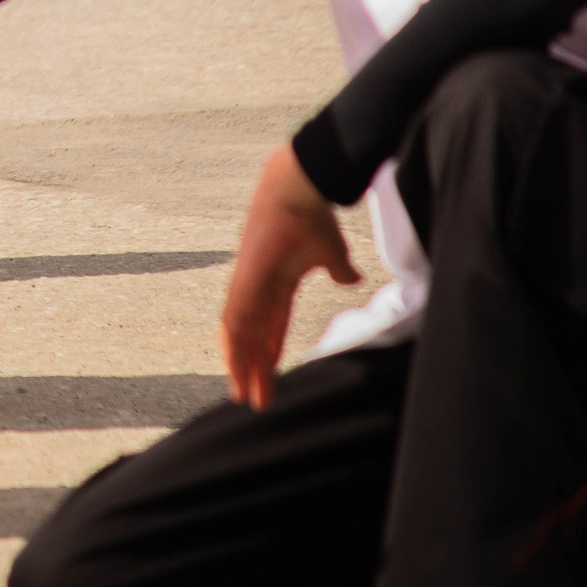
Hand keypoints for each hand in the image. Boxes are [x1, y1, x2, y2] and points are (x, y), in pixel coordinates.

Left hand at [219, 144, 359, 409]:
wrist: (302, 187)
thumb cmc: (314, 215)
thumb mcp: (332, 252)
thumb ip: (339, 270)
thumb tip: (351, 280)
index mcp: (275, 283)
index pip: (269, 327)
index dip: (267, 354)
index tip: (266, 379)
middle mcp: (256, 285)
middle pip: (250, 336)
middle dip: (251, 368)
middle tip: (250, 400)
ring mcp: (247, 281)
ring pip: (238, 332)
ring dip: (241, 364)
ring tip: (243, 393)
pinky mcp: (245, 275)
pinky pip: (236, 316)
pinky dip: (235, 342)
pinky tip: (235, 364)